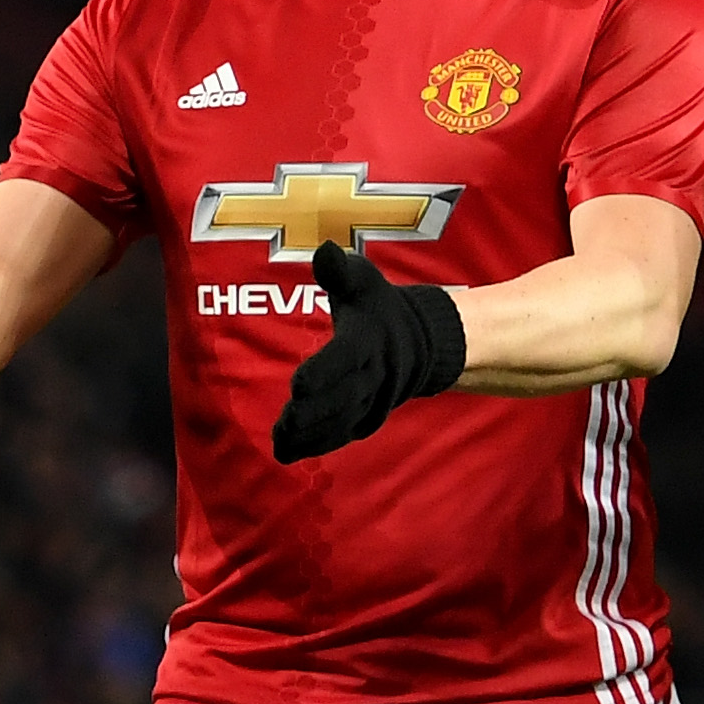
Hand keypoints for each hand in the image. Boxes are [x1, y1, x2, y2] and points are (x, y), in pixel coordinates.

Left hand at [271, 243, 468, 460]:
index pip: (347, 356)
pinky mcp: (368, 416)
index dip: (324, 372)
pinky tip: (291, 453)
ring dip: (313, 436)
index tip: (296, 384)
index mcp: (369, 338)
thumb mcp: (363, 280)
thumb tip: (325, 250)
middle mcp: (375, 372)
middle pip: (346, 397)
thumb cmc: (377, 306)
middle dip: (315, 413)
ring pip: (344, 422)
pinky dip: (319, 445)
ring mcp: (374, 398)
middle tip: (283, 424)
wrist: (422, 341)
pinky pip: (345, 434)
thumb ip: (339, 270)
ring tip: (281, 443)